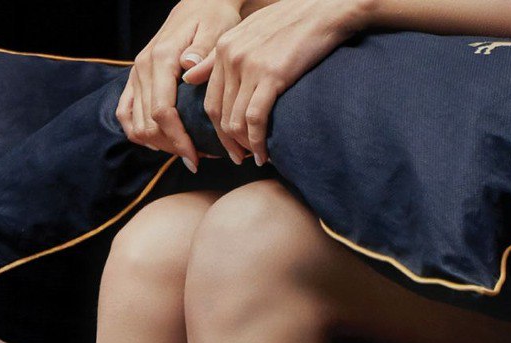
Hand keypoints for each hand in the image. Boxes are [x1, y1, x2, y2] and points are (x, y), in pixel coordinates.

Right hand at [116, 0, 243, 171]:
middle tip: (197, 158)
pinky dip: (139, 133)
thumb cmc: (213, 18)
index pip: (163, 112)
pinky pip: (125, 114)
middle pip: (149, 124)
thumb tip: (188, 68)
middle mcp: (143, 68)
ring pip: (136, 125)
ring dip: (159, 145)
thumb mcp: (216, 29)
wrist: (199, 4)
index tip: (196, 159)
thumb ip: (202, 51)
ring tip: (183, 152)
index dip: (178, 140)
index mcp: (161, 58)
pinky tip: (160, 144)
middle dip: (173, 147)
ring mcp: (135, 75)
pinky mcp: (134, 80)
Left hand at [181, 0, 360, 166]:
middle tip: (241, 159)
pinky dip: (258, 143)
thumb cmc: (289, 24)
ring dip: (245, 147)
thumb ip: (215, 57)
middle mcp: (231, 57)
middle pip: (220, 115)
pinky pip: (255, 120)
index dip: (217, 130)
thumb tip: (188, 76)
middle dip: (229, 143)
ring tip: (256, 157)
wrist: (322, 11)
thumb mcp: (246, 34)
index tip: (229, 146)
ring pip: (235, 121)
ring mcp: (249, 67)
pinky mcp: (271, 76)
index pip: (210, 101)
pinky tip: (266, 154)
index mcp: (223, 48)